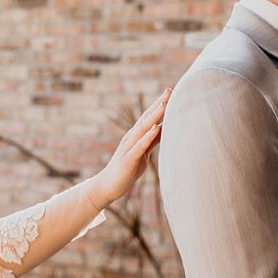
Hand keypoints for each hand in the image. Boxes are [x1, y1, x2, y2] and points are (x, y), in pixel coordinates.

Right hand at [89, 88, 170, 206]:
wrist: (107, 186)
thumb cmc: (127, 170)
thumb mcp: (142, 153)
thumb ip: (152, 142)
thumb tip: (163, 130)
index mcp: (135, 136)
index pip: (148, 117)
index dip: (159, 104)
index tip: (170, 91)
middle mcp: (131, 138)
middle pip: (146, 118)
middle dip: (158, 104)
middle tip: (169, 91)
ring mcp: (129, 147)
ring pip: (143, 129)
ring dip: (154, 116)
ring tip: (164, 105)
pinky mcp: (128, 159)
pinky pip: (140, 146)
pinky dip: (149, 136)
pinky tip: (156, 128)